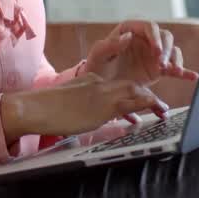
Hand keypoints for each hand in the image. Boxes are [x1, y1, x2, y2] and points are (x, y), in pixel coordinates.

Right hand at [0, 74, 166, 142]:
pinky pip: (131, 102)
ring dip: (151, 100)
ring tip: (163, 110)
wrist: (35, 107)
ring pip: (134, 90)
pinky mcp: (102, 106)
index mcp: (89, 81)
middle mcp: (97, 83)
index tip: (140, 101)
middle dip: (146, 94)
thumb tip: (87, 116)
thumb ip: (82, 105)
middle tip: (159, 106)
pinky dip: (146, 104)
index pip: (116, 84)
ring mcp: (101, 93)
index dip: (131, 92)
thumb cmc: (45, 110)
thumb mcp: (68, 103)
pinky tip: (156, 110)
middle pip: (129, 84)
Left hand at [84, 20, 198, 86]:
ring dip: (175, 60)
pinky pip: (174, 67)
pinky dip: (184, 72)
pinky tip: (193, 77)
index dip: (155, 37)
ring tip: (173, 72)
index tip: (156, 51)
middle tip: (162, 65)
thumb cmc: (97, 67)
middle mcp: (145, 38)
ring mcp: (153, 53)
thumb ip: (110, 45)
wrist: (100, 87)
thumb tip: (128, 36)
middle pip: (165, 37)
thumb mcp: (98, 55)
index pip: (149, 26)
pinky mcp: (159, 68)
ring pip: (172, 50)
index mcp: (131, 29)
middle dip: (166, 50)